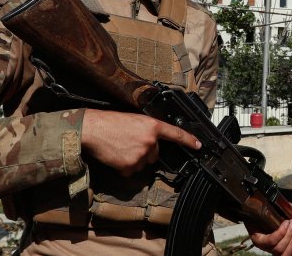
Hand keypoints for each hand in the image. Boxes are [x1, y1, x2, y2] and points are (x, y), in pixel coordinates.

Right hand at [80, 109, 199, 175]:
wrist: (93, 129)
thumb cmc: (110, 122)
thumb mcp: (134, 120)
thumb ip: (148, 130)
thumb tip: (154, 141)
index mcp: (152, 126)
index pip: (176, 134)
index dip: (189, 140)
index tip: (198, 145)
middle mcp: (150, 141)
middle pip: (155, 154)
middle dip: (145, 151)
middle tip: (129, 143)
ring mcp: (141, 155)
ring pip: (143, 164)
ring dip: (134, 159)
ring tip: (121, 148)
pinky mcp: (130, 166)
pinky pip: (131, 171)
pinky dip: (124, 167)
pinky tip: (116, 156)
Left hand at [248, 203, 291, 255]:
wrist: (258, 201)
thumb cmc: (274, 209)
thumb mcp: (291, 212)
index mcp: (281, 244)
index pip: (289, 255)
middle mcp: (272, 247)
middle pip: (284, 254)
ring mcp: (264, 245)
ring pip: (279, 249)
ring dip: (287, 236)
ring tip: (291, 223)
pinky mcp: (258, 240)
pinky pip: (271, 241)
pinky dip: (280, 233)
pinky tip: (284, 224)